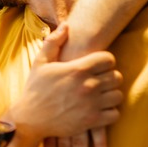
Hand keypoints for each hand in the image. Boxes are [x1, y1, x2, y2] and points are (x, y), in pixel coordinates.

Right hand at [11, 23, 121, 141]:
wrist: (29, 119)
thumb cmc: (35, 89)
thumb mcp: (40, 62)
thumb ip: (54, 42)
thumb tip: (66, 25)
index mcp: (78, 69)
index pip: (109, 59)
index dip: (104, 61)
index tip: (96, 67)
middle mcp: (88, 85)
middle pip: (117, 76)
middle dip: (109, 78)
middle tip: (98, 81)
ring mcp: (92, 104)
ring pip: (118, 95)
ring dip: (110, 95)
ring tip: (100, 95)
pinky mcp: (93, 121)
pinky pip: (115, 114)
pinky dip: (109, 112)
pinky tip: (99, 109)